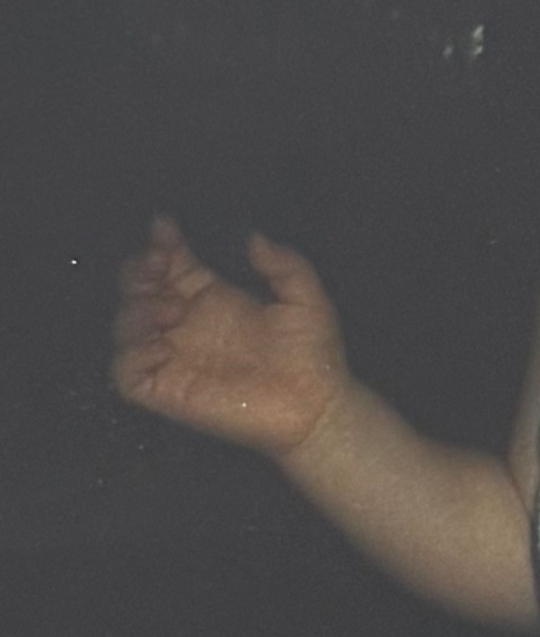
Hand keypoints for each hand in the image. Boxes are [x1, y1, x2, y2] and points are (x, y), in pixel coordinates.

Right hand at [112, 216, 348, 457]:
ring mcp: (175, 359)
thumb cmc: (314, 357)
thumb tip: (253, 237)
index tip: (165, 227)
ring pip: (125, 327)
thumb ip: (284, 264)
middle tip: (161, 265)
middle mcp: (187, 325)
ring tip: (173, 311)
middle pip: (137, 289)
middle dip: (138, 270)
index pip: (170, 263)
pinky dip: (132, 357)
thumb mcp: (306, 299)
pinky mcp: (169, 392)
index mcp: (212, 298)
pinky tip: (164, 349)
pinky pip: (126, 374)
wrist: (317, 409)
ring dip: (136, 311)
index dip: (161, 243)